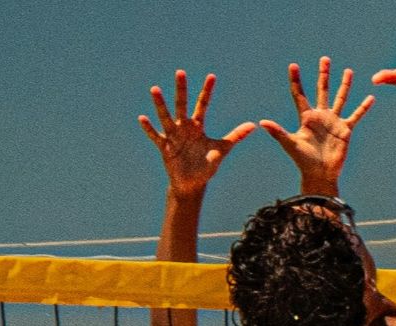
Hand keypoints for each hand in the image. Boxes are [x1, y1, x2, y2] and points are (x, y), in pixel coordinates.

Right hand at [139, 70, 254, 195]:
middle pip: (182, 104)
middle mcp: (184, 127)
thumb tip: (253, 125)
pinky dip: (149, 128)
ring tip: (155, 89)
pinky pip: (156, 136)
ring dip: (161, 104)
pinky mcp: (165, 148)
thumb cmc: (206, 165)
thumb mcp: (222, 149)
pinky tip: (142, 118)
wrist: (193, 183)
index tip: (212, 76)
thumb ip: (235, 136)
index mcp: (198, 126)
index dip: (208, 91)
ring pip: (166, 116)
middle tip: (181, 72)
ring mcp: (173, 136)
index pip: (203, 104)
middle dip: (182, 89)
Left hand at [258, 57, 373, 189]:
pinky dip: (363, 108)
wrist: (320, 174)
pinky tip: (370, 98)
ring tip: (348, 71)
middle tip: (325, 59)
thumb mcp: (290, 144)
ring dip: (344, 85)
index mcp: (306, 117)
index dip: (296, 80)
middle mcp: (320, 116)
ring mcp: (333, 122)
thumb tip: (262, 122)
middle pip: (322, 90)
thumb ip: (277, 132)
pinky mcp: (345, 130)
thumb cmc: (303, 161)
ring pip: (340, 98)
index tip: (293, 66)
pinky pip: (356, 116)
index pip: (299, 95)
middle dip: (323, 74)